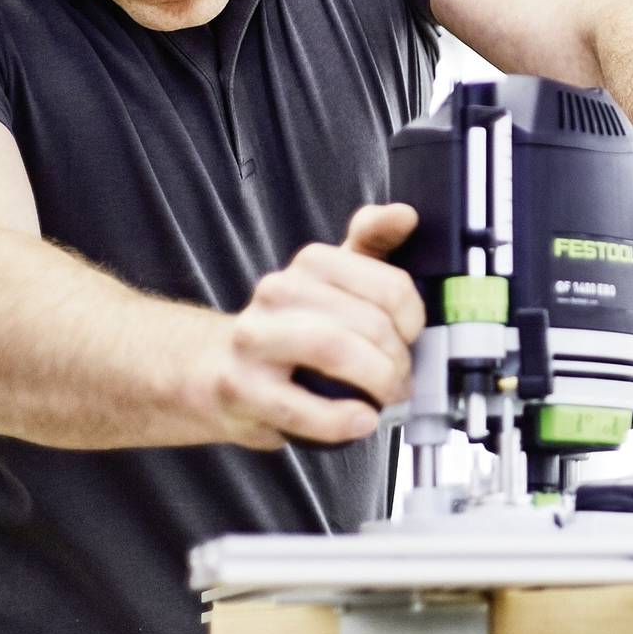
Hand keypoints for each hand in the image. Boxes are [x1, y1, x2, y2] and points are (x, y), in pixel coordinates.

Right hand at [194, 204, 425, 448]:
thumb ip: (374, 246)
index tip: (412, 335)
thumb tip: (405, 214)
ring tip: (384, 398)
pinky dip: (341, 419)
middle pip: (368, 322)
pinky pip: (302, 407)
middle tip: (401, 379)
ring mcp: (255, 339)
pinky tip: (359, 420)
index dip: (413, 317)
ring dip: (375, 382)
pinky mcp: (240, 387)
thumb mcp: (337, 284)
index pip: (388, 283)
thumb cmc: (294, 330)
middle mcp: (278, 292)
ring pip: (335, 350)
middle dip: (398, 359)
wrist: (219, 372)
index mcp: (311, 263)